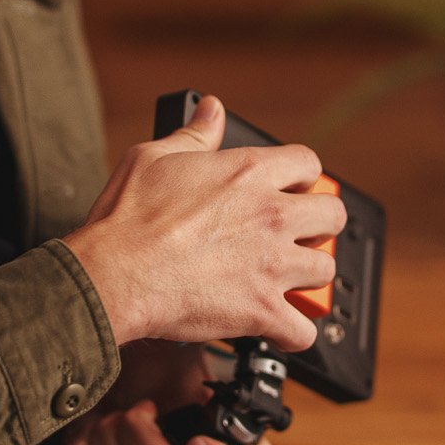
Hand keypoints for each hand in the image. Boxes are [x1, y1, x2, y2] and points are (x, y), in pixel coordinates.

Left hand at [61, 340, 281, 444]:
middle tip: (139, 406)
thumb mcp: (201, 337)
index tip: (196, 444)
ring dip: (107, 438)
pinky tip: (96, 433)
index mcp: (235, 440)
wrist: (104, 362)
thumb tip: (299, 326)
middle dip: (139, 434)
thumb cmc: (152, 351)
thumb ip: (252, 324)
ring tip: (114, 414)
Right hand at [63, 95, 345, 351]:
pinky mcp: (262, 310)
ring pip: (325, 270)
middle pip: (332, 216)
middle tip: (296, 236)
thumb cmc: (127, 220)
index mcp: (249, 173)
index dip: (300, 179)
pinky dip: (294, 334)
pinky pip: (304, 331)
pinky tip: (276, 328)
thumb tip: (212, 109)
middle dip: (318, 226)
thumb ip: (194, 135)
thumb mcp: (155, 157)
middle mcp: (270, 215)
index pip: (308, 164)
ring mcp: (271, 265)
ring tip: (285, 281)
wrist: (112, 275)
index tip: (289, 191)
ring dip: (308, 276)